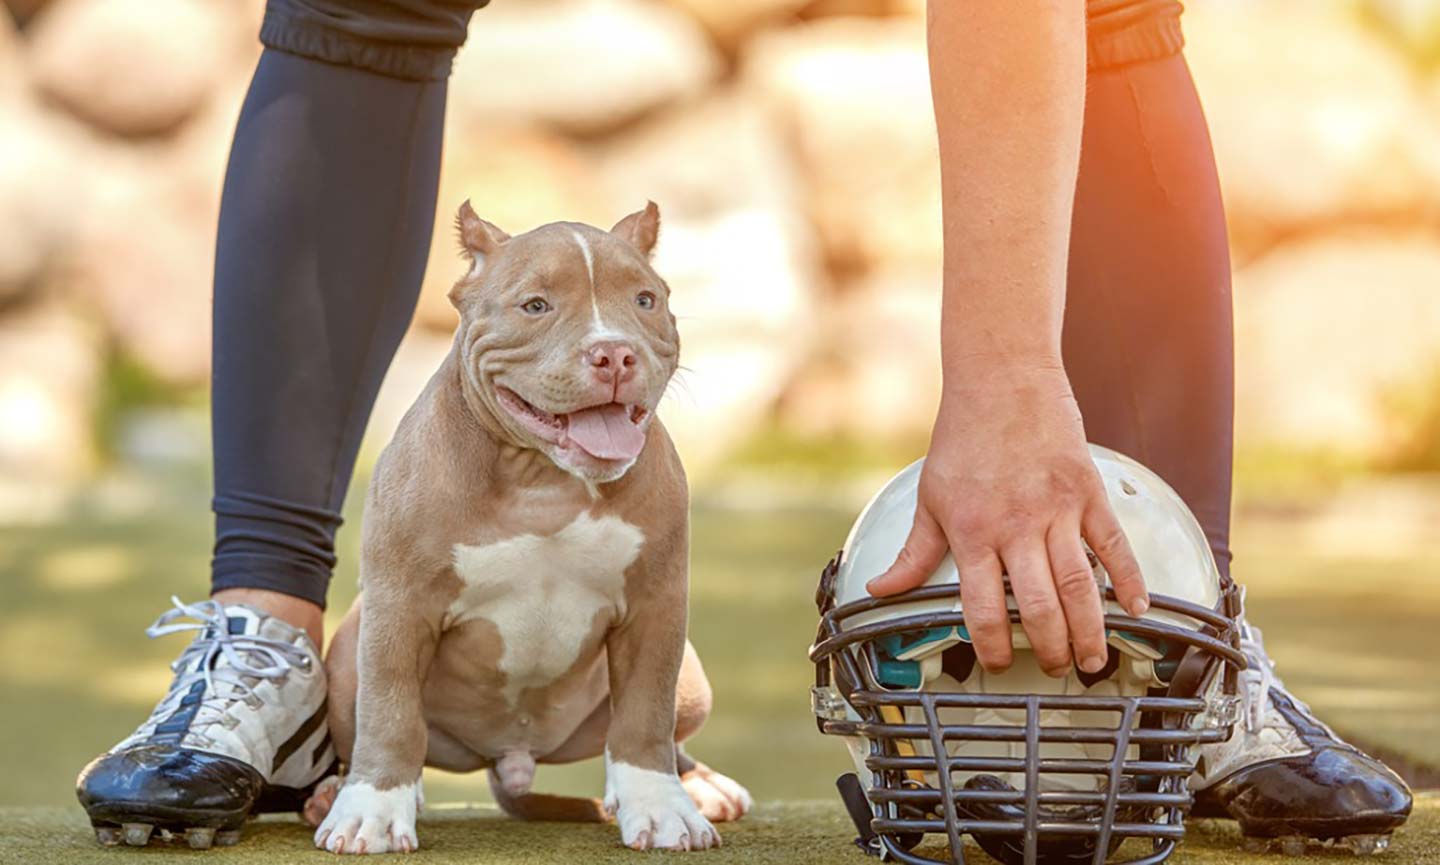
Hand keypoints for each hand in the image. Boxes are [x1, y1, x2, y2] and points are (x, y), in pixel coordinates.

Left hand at [866, 362, 1147, 676]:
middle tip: (1053, 670)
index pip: (982, 606)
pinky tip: (1136, 607)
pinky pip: (1113, 544)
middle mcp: (1016, 525)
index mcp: (972, 531)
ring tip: (1092, 659)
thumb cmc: (965, 437)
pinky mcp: (1087, 492)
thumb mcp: (930, 496)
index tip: (996, 663)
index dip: (991, 645)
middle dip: (1048, 648)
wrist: (1003, 380)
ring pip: (1079, 584)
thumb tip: (880, 590)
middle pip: (1039, 604)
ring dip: (1089, 629)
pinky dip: (1128, 578)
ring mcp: (1057, 510)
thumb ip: (913, 552)